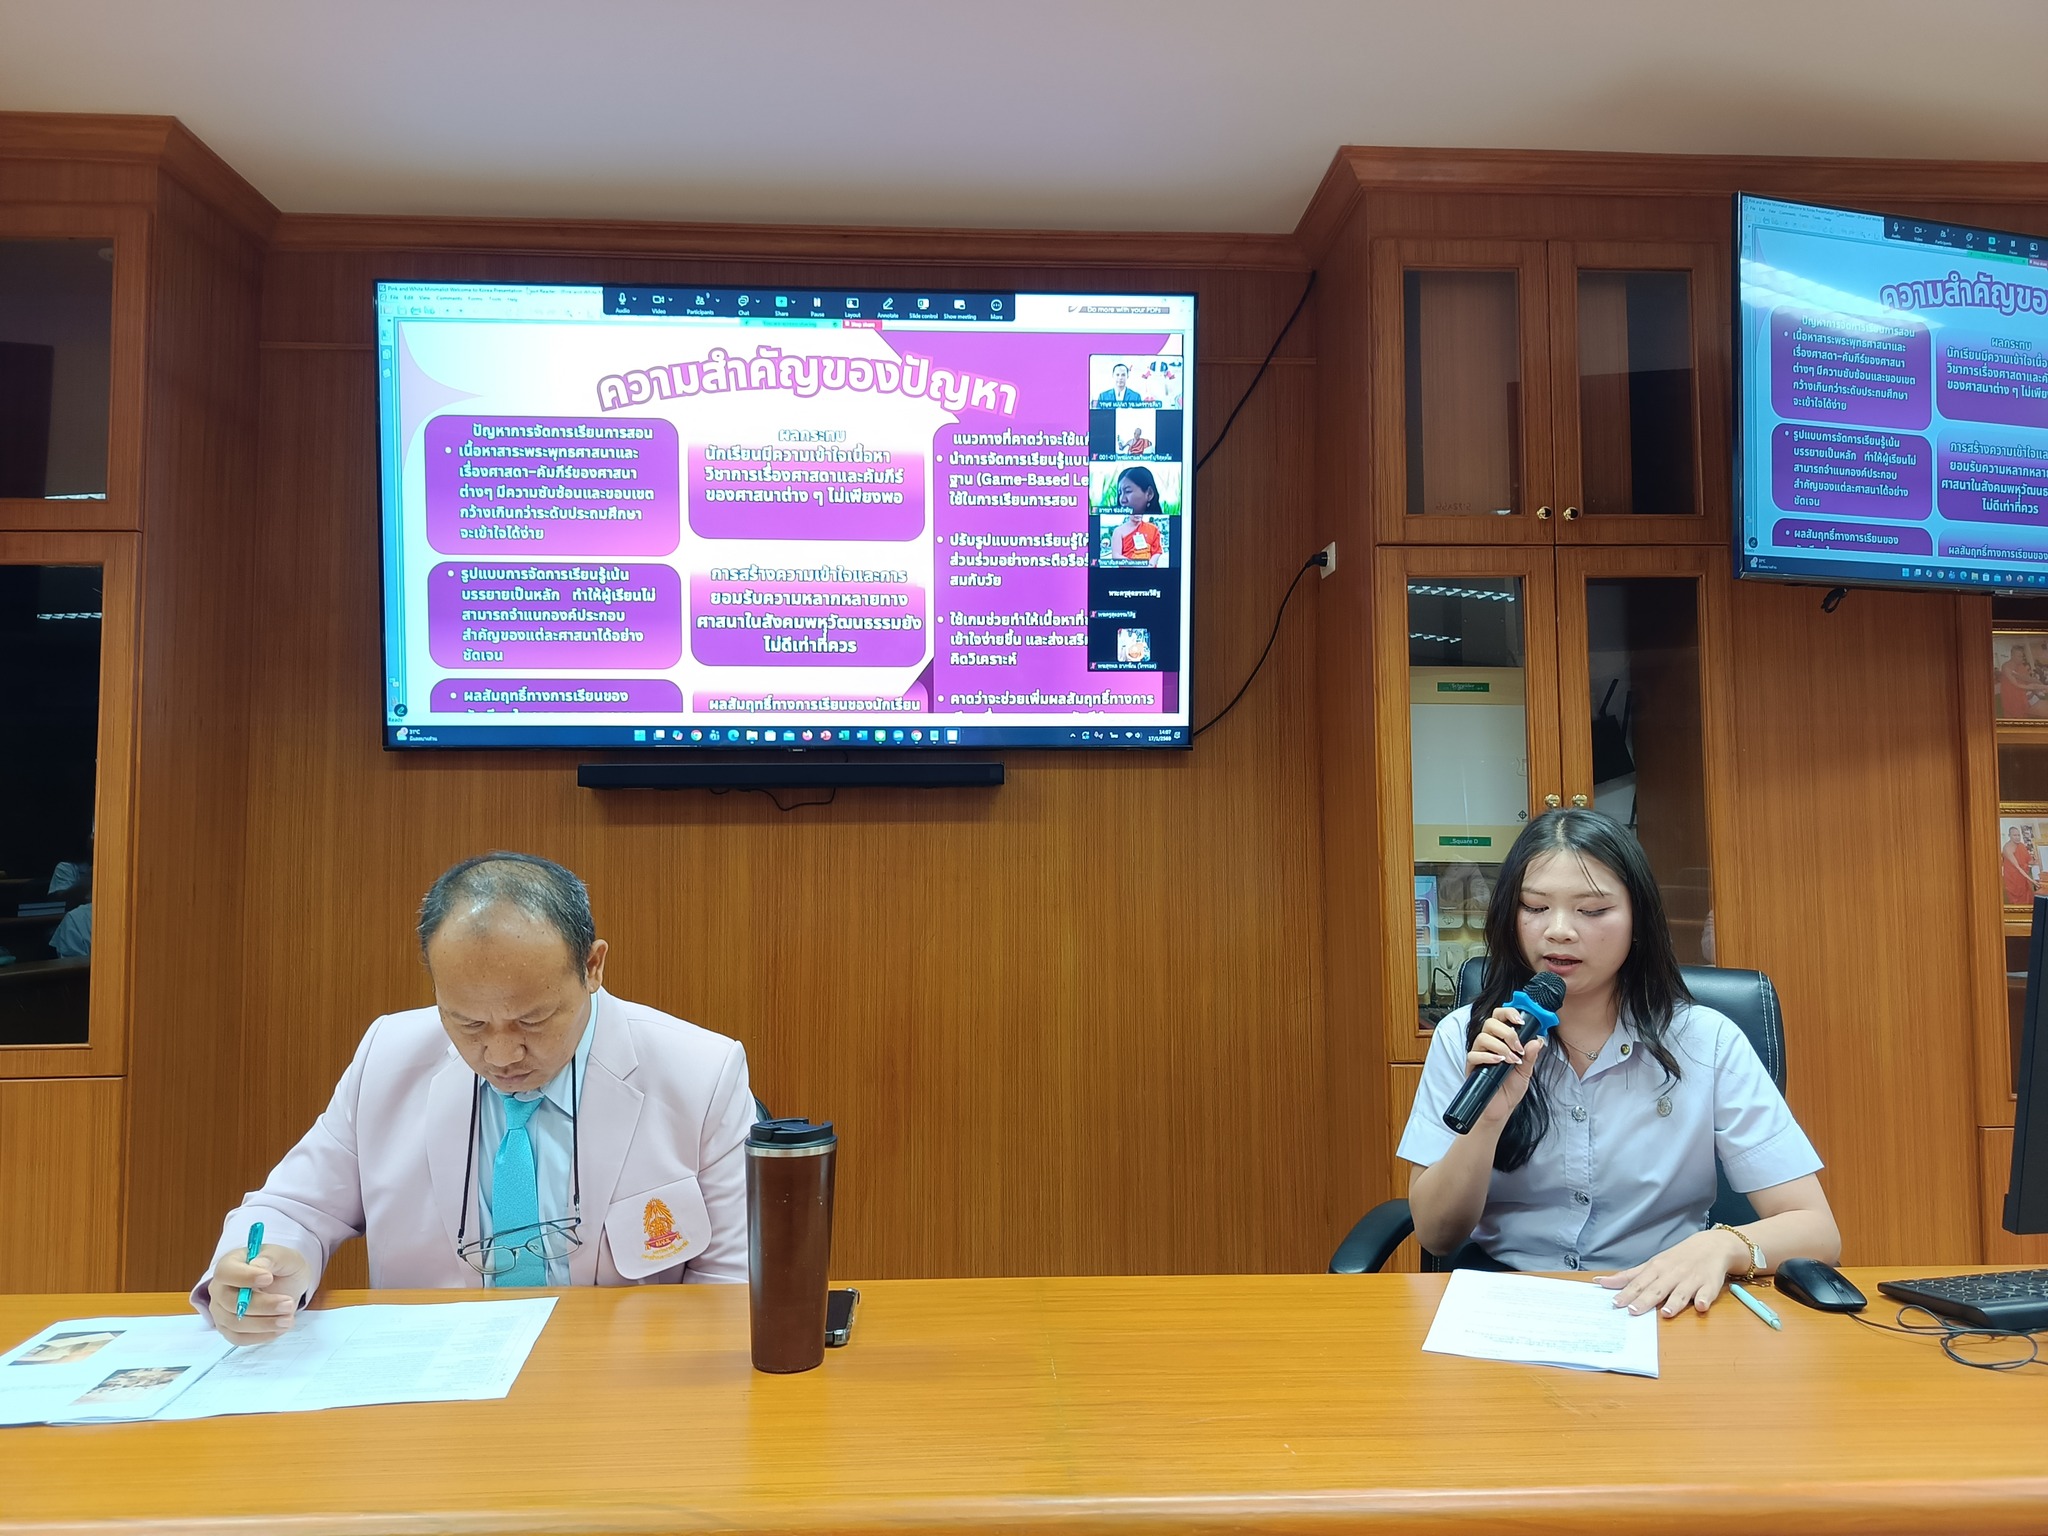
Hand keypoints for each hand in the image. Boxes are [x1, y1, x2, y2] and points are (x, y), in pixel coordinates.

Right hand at [206, 1245, 311, 1345]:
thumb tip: (258, 1266)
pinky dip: (261, 1336)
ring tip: (288, 1318)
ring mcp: (221, 1310)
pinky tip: (280, 1329)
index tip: (268, 1278)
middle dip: (262, 1305)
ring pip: (235, 1323)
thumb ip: (272, 1258)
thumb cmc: (281, 1267)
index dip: (244, 1277)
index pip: (225, 1272)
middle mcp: (220, 1288)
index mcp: (230, 1264)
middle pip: (230, 1302)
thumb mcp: (285, 1256)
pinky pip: (239, 1338)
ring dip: (264, 1324)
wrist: (286, 1285)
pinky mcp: (229, 1329)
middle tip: (288, 1304)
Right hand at [1463, 1009, 1547, 1128]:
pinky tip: (1499, 1062)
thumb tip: (1538, 1040)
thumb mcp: (1526, 1071)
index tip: (1521, 1022)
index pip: (1500, 1017)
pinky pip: (1474, 1054)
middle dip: (1507, 1032)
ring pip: (1482, 1037)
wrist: (1501, 1108)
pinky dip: (1488, 1056)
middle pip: (1490, 1023)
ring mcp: (1479, 1054)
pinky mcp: (1471, 1066)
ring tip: (1511, 1060)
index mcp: (1502, 1040)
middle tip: (1517, 1046)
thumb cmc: (1510, 1089)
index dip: (1509, 1013)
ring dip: (1500, 1046)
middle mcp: (1489, 1044)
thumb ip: (1530, 1055)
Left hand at [1599, 1229, 1748, 1315]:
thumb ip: (1630, 1276)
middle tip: (1633, 1311)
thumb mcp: (1653, 1264)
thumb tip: (1601, 1282)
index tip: (1615, 1303)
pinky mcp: (1710, 1285)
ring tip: (1666, 1313)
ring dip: (1674, 1302)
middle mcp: (1672, 1274)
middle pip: (1657, 1289)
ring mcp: (1691, 1279)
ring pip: (1681, 1292)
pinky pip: (1707, 1293)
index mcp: (1657, 1268)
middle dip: (1645, 1300)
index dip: (1627, 1293)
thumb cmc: (1676, 1258)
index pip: (1639, 1282)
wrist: (1711, 1246)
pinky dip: (1703, 1299)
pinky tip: (1700, 1306)